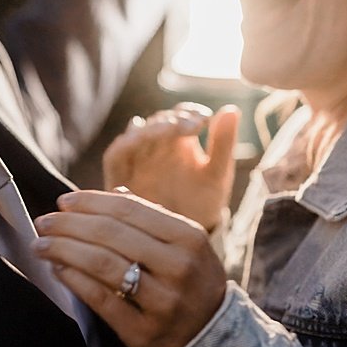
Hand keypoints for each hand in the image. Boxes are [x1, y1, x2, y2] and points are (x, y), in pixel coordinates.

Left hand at [33, 189, 228, 346]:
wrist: (216, 344)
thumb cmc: (192, 286)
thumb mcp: (186, 248)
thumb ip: (152, 219)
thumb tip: (114, 193)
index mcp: (189, 239)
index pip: (128, 210)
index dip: (90, 202)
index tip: (63, 201)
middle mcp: (179, 267)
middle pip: (110, 234)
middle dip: (68, 224)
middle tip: (44, 222)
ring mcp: (163, 302)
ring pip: (101, 264)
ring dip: (63, 249)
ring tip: (41, 244)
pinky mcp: (144, 332)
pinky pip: (100, 299)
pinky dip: (73, 279)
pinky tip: (57, 269)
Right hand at [101, 103, 238, 230]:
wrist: (183, 238)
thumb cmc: (202, 203)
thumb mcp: (217, 174)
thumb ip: (222, 143)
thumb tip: (231, 109)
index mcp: (181, 140)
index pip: (181, 114)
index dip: (188, 112)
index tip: (202, 121)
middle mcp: (156, 145)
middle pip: (157, 121)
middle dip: (170, 121)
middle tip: (187, 127)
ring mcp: (137, 159)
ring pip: (135, 134)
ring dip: (149, 128)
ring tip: (167, 131)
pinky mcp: (119, 176)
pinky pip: (115, 156)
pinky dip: (122, 145)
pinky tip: (134, 141)